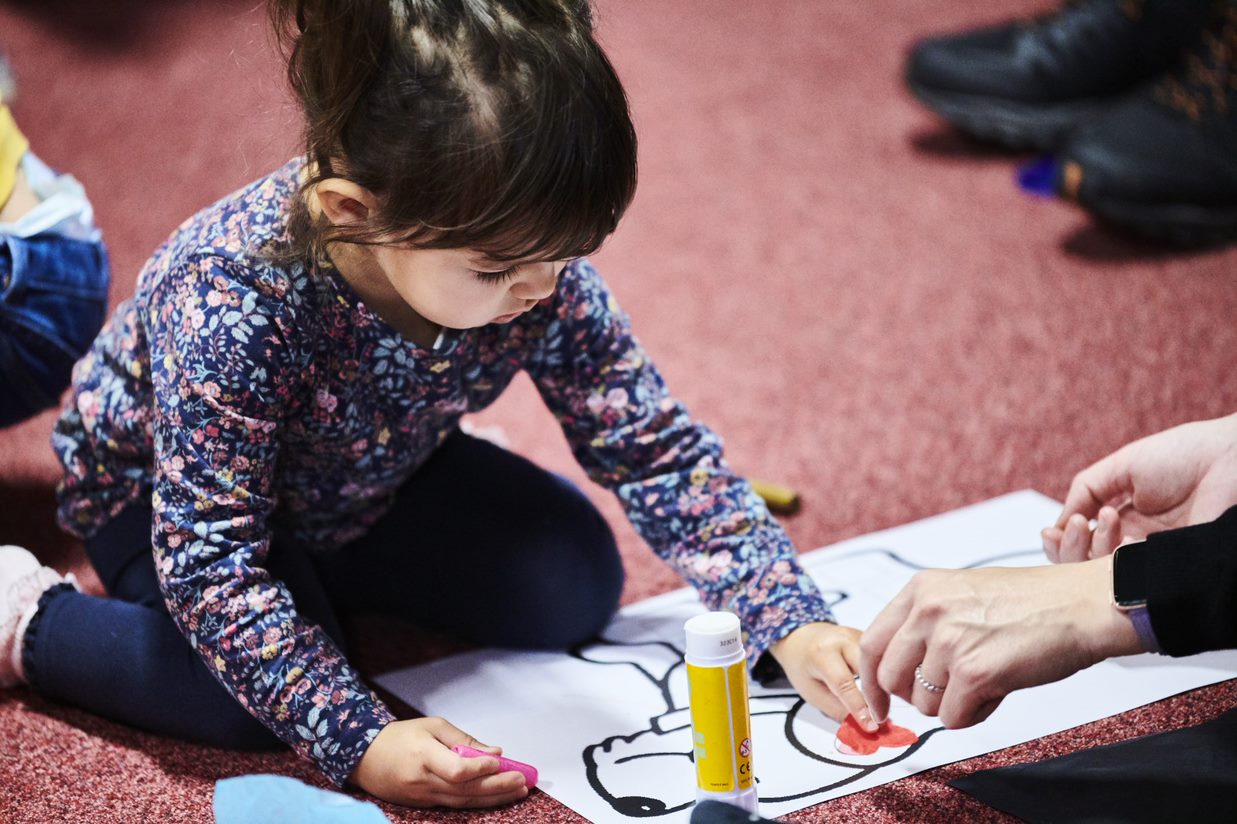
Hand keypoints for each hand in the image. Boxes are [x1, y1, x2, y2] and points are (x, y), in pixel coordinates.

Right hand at [350, 717, 528, 808]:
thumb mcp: (432, 726)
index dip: (481, 768)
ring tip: (517, 791)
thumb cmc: (400, 737)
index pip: (457, 769)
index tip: (501, 762)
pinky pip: (454, 805)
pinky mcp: (422, 805)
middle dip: (497, 786)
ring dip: (493, 798)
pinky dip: (476, 801)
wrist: (365, 757)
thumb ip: (463, 740)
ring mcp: (422, 796)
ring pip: (463, 802)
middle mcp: (422, 780)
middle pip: (466, 790)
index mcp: (423, 755)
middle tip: (522, 781)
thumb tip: (494, 752)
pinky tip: (495, 796)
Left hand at [769, 621, 876, 730]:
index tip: (872, 726)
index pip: (844, 683)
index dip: (859, 707)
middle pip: (869, 667)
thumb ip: (837, 710)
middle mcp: (842, 639)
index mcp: (822, 653)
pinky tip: (881, 688)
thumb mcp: (812, 692)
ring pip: (879, 662)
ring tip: (882, 705)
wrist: (801, 637)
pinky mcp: (869, 637)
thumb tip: (865, 727)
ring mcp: (858, 635)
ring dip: (883, 686)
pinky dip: (882, 676)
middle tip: (882, 718)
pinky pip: (880, 658)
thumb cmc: (802, 665)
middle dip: (879, 694)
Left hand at [858, 561, 1140, 728]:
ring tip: (987, 679)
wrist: (1082, 605)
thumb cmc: (1032, 602)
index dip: (870, 681)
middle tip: (946, 694)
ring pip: (924, 703)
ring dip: (953, 703)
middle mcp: (927, 611)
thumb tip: (901, 667)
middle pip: (889, 678)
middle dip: (914, 696)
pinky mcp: (974, 672)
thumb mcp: (963, 593)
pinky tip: (999, 690)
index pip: (871, 643)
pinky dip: (975, 714)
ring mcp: (948, 641)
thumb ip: (927, 622)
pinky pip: (953, 718)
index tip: (878, 702)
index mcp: (921, 589)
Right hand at [1043, 413, 1236, 562]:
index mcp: (1123, 521)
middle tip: (1079, 526)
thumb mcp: (1122, 466)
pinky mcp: (1174, 568)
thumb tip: (1058, 523)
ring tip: (1109, 519)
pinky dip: (1118, 562)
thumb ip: (1086, 490)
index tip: (1051, 532)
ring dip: (1093, 550)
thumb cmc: (1184, 455)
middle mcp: (1135, 544)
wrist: (1231, 457)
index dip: (1061, 544)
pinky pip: (1136, 580)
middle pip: (1084, 568)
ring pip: (1104, 577)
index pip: (1080, 546)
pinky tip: (1126, 537)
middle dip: (1069, 550)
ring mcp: (1154, 558)